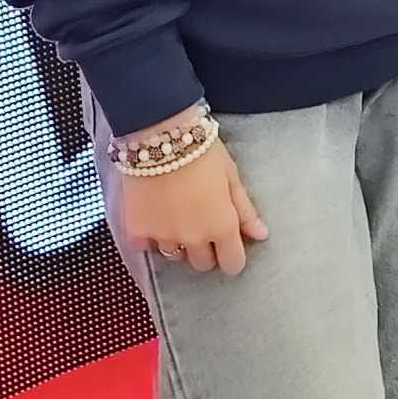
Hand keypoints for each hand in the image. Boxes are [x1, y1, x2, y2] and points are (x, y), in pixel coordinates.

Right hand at [122, 137, 268, 276]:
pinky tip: (154, 215)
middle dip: (206, 249)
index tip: (228, 243)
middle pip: (202, 263)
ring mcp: (163, 237)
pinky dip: (150, 236)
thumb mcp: (231, 176)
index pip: (232, 263)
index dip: (232, 255)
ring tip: (177, 215)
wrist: (160, 135)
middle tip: (201, 223)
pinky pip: (146, 246)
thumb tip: (261, 235)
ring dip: (178, 241)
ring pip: (174, 255)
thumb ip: (244, 209)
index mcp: (221, 226)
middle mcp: (193, 239)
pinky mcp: (137, 231)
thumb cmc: (203, 151)